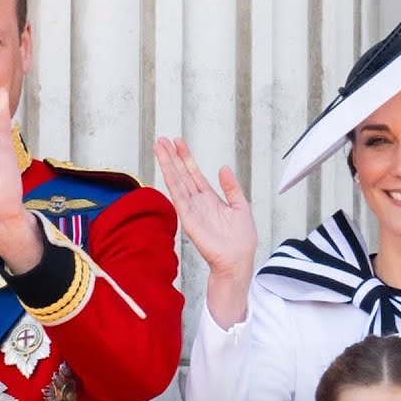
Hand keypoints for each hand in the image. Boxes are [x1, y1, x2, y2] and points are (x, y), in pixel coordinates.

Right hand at [154, 137, 256, 326]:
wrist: (237, 260)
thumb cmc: (241, 240)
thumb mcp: (241, 207)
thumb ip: (232, 187)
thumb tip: (223, 168)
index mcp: (210, 198)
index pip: (194, 174)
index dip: (186, 157)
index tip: (178, 142)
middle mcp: (197, 201)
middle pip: (181, 174)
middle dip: (172, 157)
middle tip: (162, 140)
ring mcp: (191, 209)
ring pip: (177, 182)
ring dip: (168, 165)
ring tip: (160, 147)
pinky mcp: (189, 218)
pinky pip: (178, 197)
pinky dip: (172, 182)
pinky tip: (167, 169)